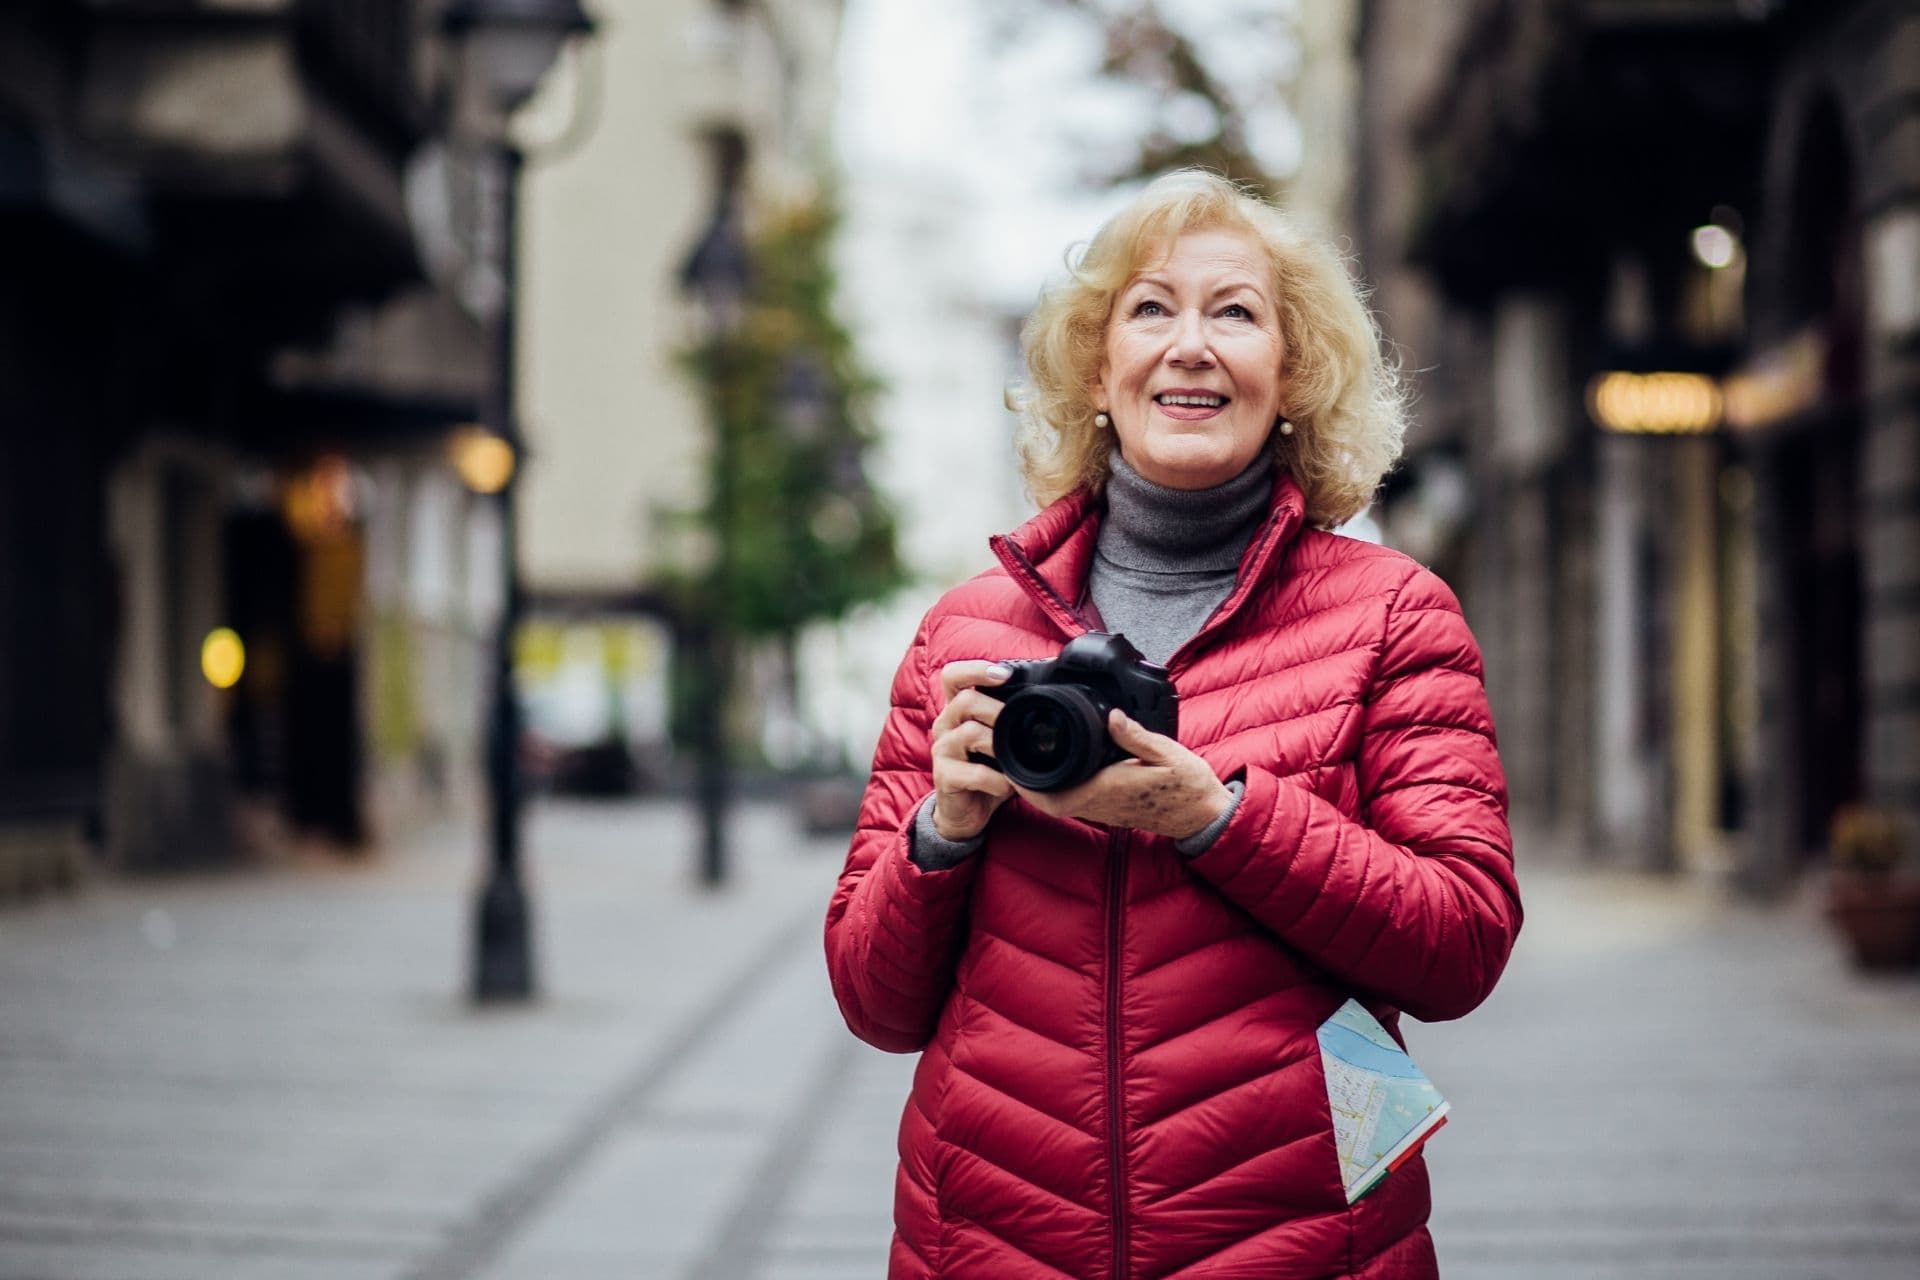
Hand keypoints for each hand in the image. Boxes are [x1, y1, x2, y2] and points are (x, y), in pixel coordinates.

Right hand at [927, 660, 1017, 840]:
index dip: (976, 670)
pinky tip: (1008, 785)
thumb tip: (1051, 695)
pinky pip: (973, 773)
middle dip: (997, 710)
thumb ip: (1011, 718)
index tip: (1004, 674)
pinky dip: (997, 780)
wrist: (965, 811)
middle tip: (1017, 726)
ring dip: (999, 745)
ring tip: (1013, 759)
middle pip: (965, 701)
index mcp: (957, 710)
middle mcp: (945, 725)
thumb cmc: (987, 768)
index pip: (953, 676)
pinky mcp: (944, 777)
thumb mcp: (999, 739)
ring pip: (969, 733)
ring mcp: (942, 750)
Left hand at [1014, 709, 1231, 839]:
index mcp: (1107, 790)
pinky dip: (1057, 788)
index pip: (1054, 796)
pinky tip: (1056, 768)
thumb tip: (1111, 715)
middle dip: (1023, 784)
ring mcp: (1103, 810)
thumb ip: (1135, 735)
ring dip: (1038, 786)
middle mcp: (1100, 804)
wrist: (1203, 814)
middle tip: (1007, 757)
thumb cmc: (1188, 785)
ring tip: (1024, 758)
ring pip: (1059, 802)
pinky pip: (1074, 801)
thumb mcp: (1167, 753)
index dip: (1026, 786)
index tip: (1009, 766)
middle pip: (1047, 801)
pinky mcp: (1109, 809)